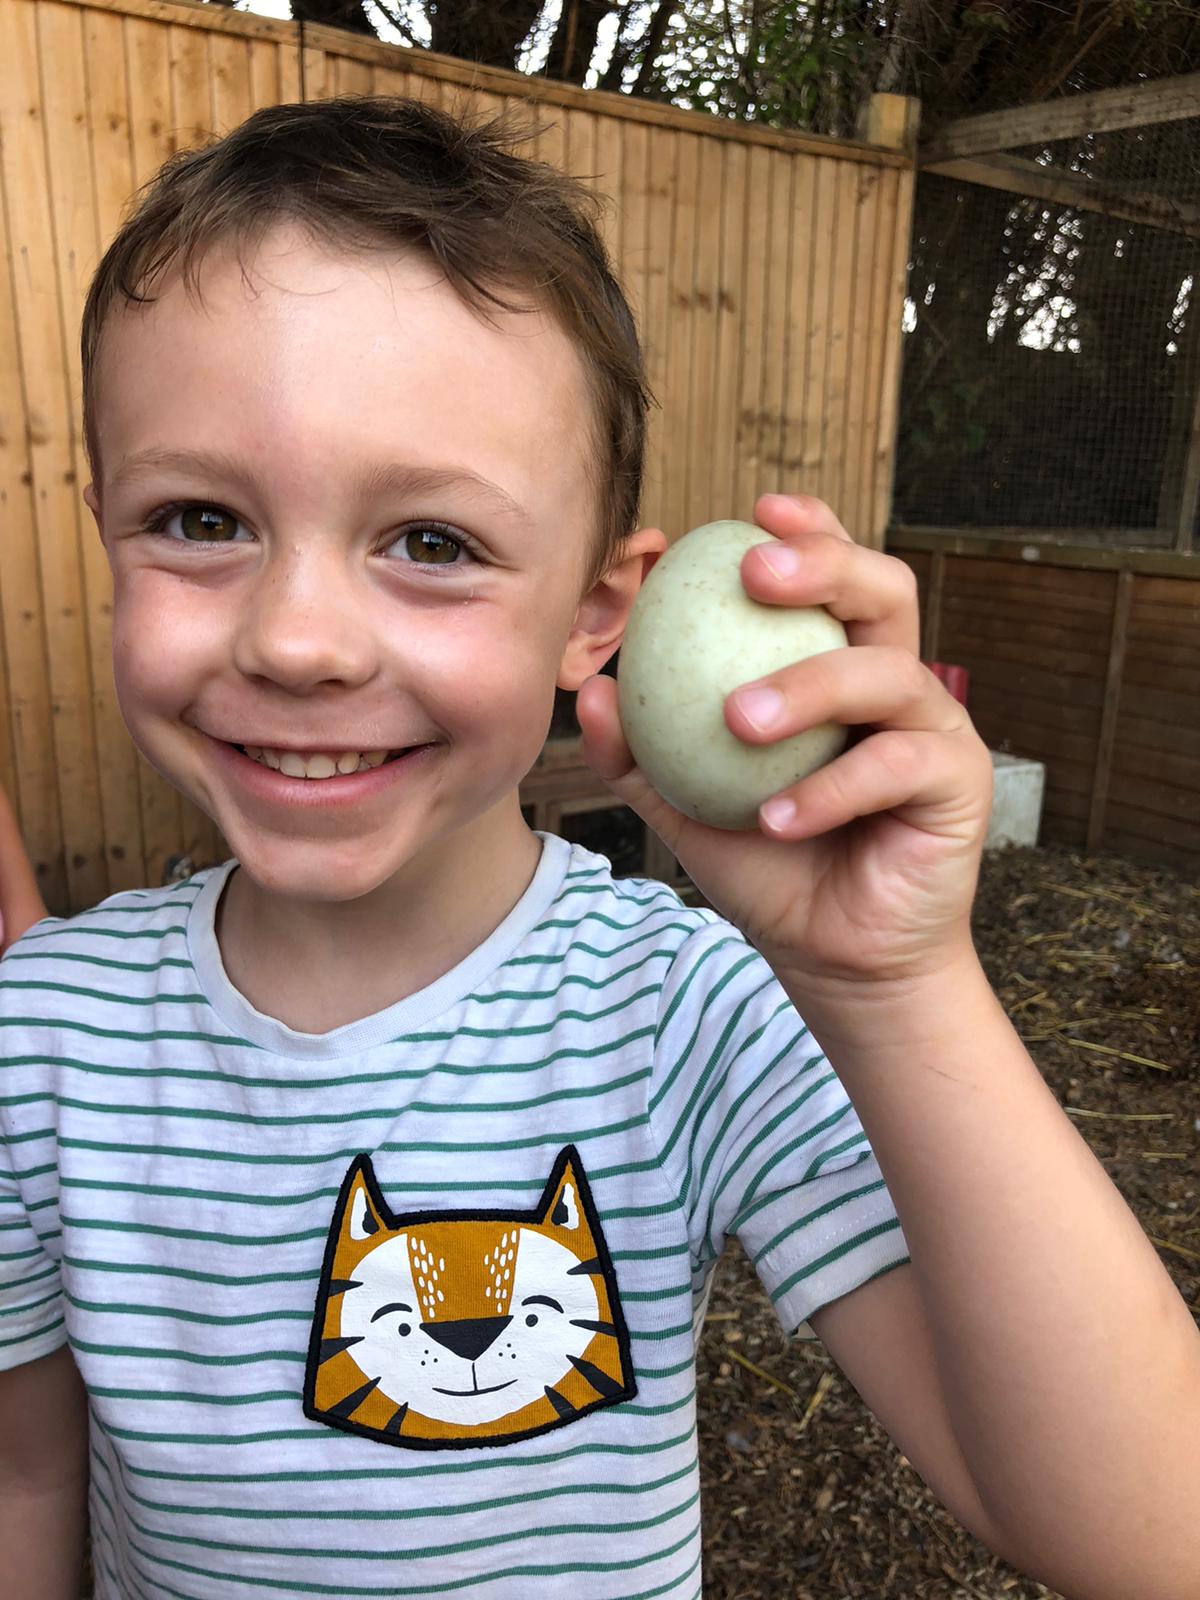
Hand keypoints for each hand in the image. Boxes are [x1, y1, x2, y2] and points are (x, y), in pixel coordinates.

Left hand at [575, 493, 993, 1003]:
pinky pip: (899, 764)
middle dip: (824, 563)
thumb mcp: (687, 807)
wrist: (832, 955)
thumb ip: (639, 753)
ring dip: (810, 686)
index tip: (747, 516)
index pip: (832, 576)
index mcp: (836, 665)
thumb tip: (594, 690)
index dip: (805, 531)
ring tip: (738, 722)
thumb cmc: (768, 865)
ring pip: (889, 672)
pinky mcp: (960, 782)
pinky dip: (830, 788)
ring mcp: (934, 728)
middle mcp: (894, 682)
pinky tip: (775, 818)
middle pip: (883, 588)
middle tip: (753, 574)